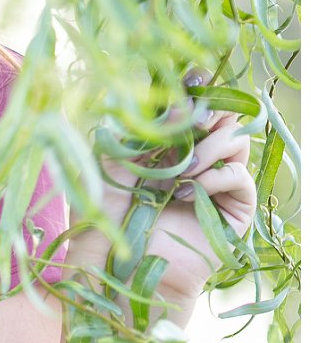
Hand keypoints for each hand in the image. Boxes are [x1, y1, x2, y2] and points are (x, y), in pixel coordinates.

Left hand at [69, 73, 256, 316]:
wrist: (115, 267)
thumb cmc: (103, 216)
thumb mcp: (110, 161)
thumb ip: (139, 128)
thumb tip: (175, 103)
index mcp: (163, 144)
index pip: (191, 105)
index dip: (196, 87)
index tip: (194, 75)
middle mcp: (193, 160)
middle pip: (222, 117)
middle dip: (208, 112)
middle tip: (191, 119)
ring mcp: (214, 185)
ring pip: (237, 142)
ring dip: (210, 145)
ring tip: (181, 167)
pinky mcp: (231, 213)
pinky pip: (240, 178)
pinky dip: (217, 175)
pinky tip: (187, 190)